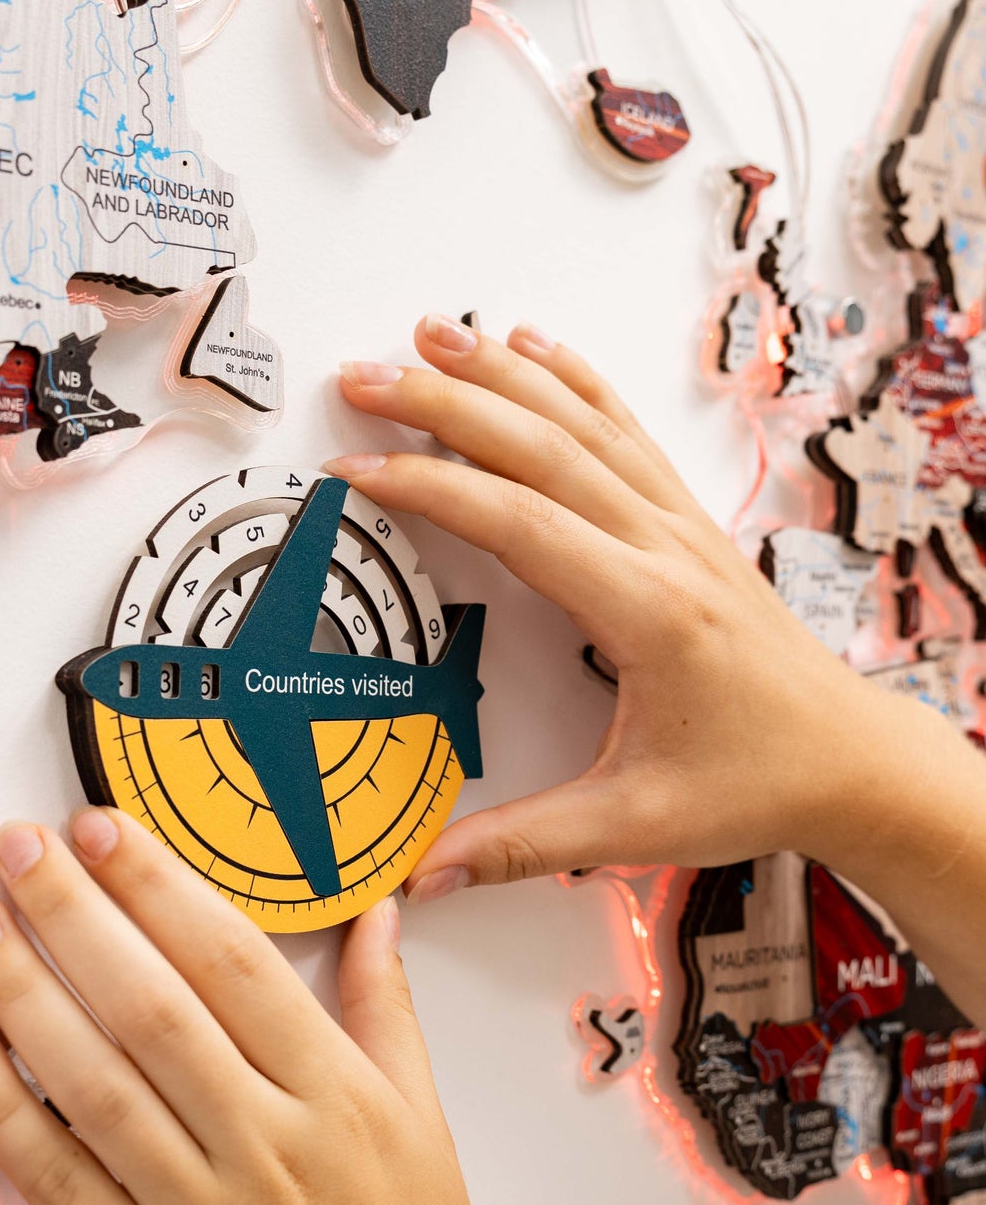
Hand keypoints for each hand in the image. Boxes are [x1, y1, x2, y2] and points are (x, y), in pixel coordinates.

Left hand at [0, 809, 558, 1204]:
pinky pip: (61, 1181)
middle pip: (151, 1007)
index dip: (160, 887)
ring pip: (95, 1084)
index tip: (102, 828)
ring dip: (23, 994)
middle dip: (76, 915)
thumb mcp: (424, 1128)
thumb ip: (388, 1010)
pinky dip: (5, 1109)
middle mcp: (267, 1145)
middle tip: (16, 847)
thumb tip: (376, 911)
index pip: (234, 963)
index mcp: (337, 1096)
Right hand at [325, 314, 918, 899]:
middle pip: (542, 447)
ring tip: (432, 334)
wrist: (849, 757)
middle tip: (362, 376)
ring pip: (582, 423)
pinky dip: (574, 381)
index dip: (430, 491)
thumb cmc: (756, 780)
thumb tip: (425, 870)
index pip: (519, 525)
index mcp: (647, 610)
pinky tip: (536, 348)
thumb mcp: (635, 825)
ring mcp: (679, 526)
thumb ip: (524, 844)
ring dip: (502, 373)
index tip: (356, 474)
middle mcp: (664, 548)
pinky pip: (623, 432)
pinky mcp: (685, 525)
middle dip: (444, 402)